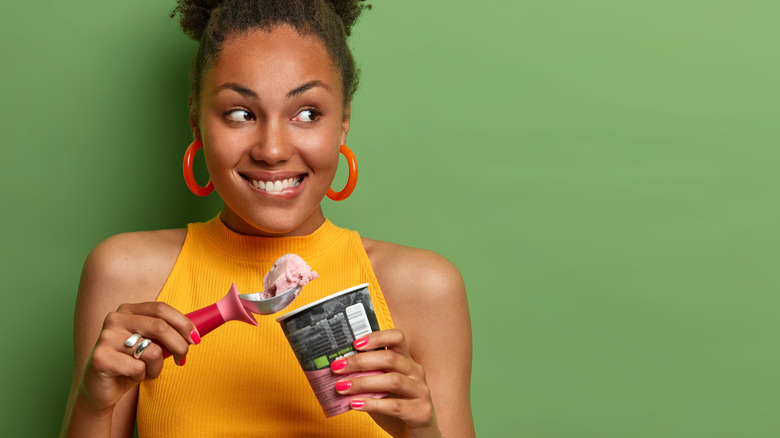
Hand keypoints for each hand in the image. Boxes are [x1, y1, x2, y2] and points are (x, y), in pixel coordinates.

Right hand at [77, 302, 198, 413]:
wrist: (101, 389)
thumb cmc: (130, 364)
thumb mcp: (150, 344)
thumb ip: (166, 334)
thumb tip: (197, 332)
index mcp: (127, 310)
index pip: (161, 308)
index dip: (183, 322)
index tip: (196, 338)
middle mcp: (114, 319)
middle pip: (160, 327)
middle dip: (180, 345)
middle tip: (183, 358)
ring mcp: (106, 337)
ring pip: (152, 350)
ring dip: (158, 367)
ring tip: (147, 371)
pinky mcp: (101, 358)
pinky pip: (139, 368)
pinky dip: (143, 376)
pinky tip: (130, 376)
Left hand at [331, 329, 441, 437]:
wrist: (418, 433)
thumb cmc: (396, 405)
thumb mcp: (381, 387)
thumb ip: (367, 376)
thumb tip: (338, 371)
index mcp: (406, 361)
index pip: (397, 338)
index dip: (377, 337)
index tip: (355, 343)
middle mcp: (416, 372)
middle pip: (390, 358)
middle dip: (361, 361)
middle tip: (338, 367)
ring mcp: (420, 391)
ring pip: (392, 380)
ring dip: (363, 383)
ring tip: (341, 387)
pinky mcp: (420, 412)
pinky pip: (395, 406)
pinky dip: (372, 404)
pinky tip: (355, 404)